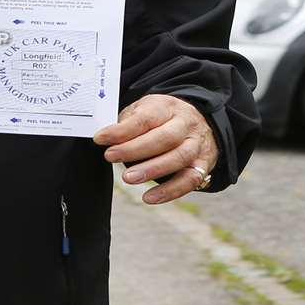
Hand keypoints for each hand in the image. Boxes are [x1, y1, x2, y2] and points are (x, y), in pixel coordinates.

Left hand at [94, 94, 218, 203]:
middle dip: (136, 149)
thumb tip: (105, 139)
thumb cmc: (163, 120)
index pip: (146, 117)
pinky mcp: (203, 165)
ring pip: (179, 157)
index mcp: (168, 107)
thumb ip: (128, 123)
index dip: (122, 129)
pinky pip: (189, 180)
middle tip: (111, 156)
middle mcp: (186, 124)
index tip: (101, 138)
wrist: (199, 123)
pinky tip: (149, 197)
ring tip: (128, 178)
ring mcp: (197, 145)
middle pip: (165, 137)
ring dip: (153, 169)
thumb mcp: (145, 110)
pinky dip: (170, 191)